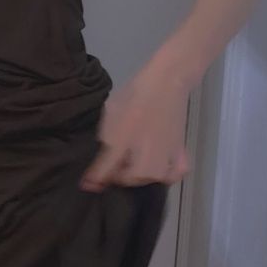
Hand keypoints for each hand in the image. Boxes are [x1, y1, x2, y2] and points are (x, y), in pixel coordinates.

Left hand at [79, 71, 191, 190]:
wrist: (167, 82)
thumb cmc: (134, 93)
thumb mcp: (111, 112)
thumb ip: (105, 136)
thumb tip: (102, 154)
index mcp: (122, 141)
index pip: (104, 169)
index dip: (93, 179)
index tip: (86, 184)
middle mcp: (143, 152)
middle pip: (130, 179)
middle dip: (120, 177)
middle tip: (115, 167)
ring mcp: (164, 154)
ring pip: (150, 178)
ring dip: (140, 177)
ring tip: (135, 167)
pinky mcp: (180, 151)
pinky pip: (174, 173)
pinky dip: (167, 175)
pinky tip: (160, 169)